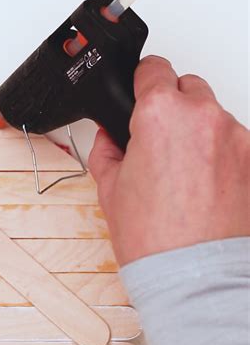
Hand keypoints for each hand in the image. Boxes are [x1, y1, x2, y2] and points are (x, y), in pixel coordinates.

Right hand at [89, 55, 248, 265]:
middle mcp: (204, 117)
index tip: (139, 91)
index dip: (141, 80)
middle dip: (169, 105)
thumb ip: (107, 150)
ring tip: (181, 169)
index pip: (153, 69)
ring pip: (211, 114)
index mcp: (161, 116)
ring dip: (195, 129)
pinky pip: (231, 140)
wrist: (193, 275)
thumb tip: (110, 136)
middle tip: (156, 139)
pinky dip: (216, 151)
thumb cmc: (152, 237)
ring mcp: (236, 137)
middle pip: (187, 87)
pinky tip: (202, 182)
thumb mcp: (110, 188)